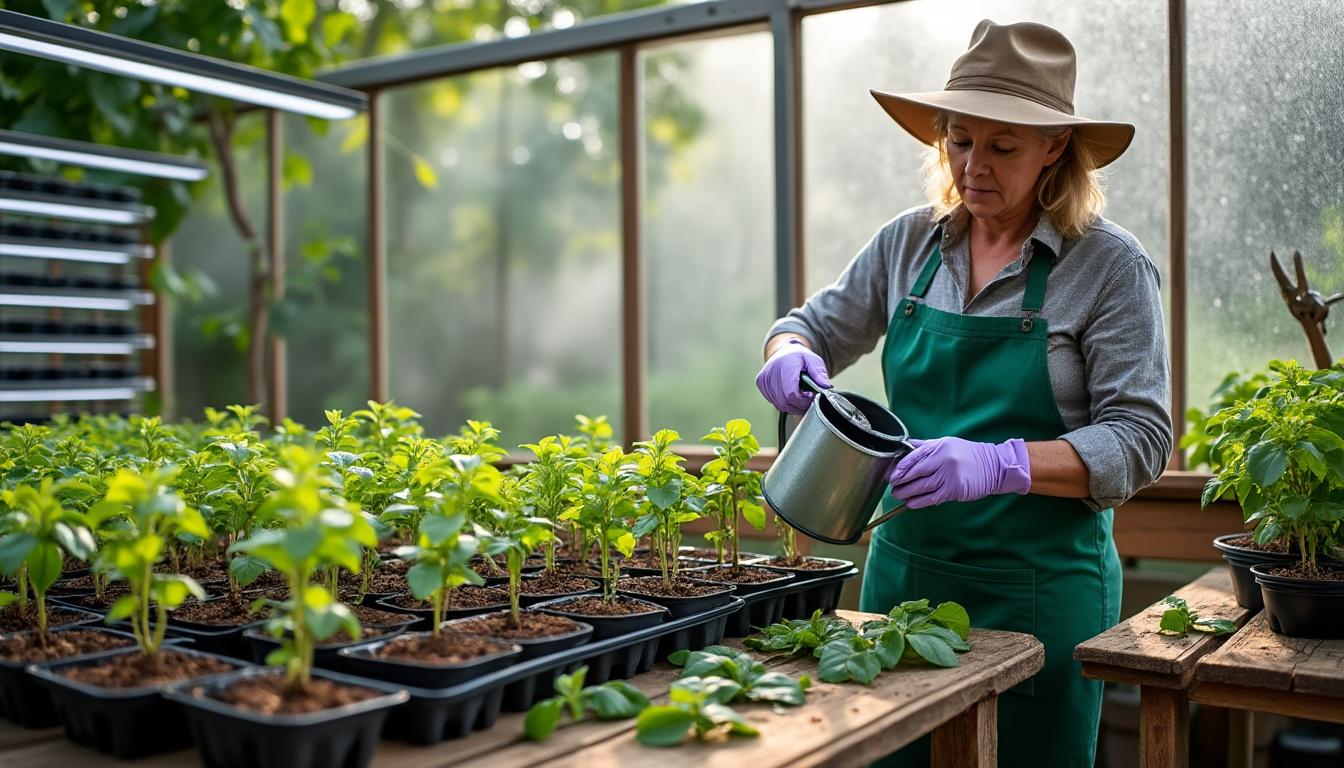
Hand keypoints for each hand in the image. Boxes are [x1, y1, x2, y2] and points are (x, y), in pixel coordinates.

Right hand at [754, 340, 831, 414]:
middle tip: (807, 401)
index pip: (791, 394)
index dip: (802, 401)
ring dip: (791, 406)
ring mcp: (764, 377)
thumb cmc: (799, 357)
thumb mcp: (814, 361)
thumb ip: (820, 374)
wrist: (784, 351)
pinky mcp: (760, 382)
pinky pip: (773, 401)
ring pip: (778, 404)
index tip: (810, 397)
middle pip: (785, 401)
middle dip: (798, 406)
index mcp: (787, 364)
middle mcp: (772, 370)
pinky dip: (782, 402)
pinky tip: (789, 394)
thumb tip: (826, 387)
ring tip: (799, 398)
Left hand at [887, 437, 1030, 508]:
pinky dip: (920, 502)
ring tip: (898, 495)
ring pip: (922, 487)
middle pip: (916, 473)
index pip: (914, 457)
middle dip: (901, 481)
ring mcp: (949, 476)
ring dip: (907, 493)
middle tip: (892, 486)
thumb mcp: (946, 443)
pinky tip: (910, 504)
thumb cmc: (967, 454)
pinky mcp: (955, 490)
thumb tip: (905, 445)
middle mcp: (944, 460)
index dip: (900, 467)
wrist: (993, 466)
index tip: (892, 474)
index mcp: (940, 447)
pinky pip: (933, 498)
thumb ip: (925, 446)